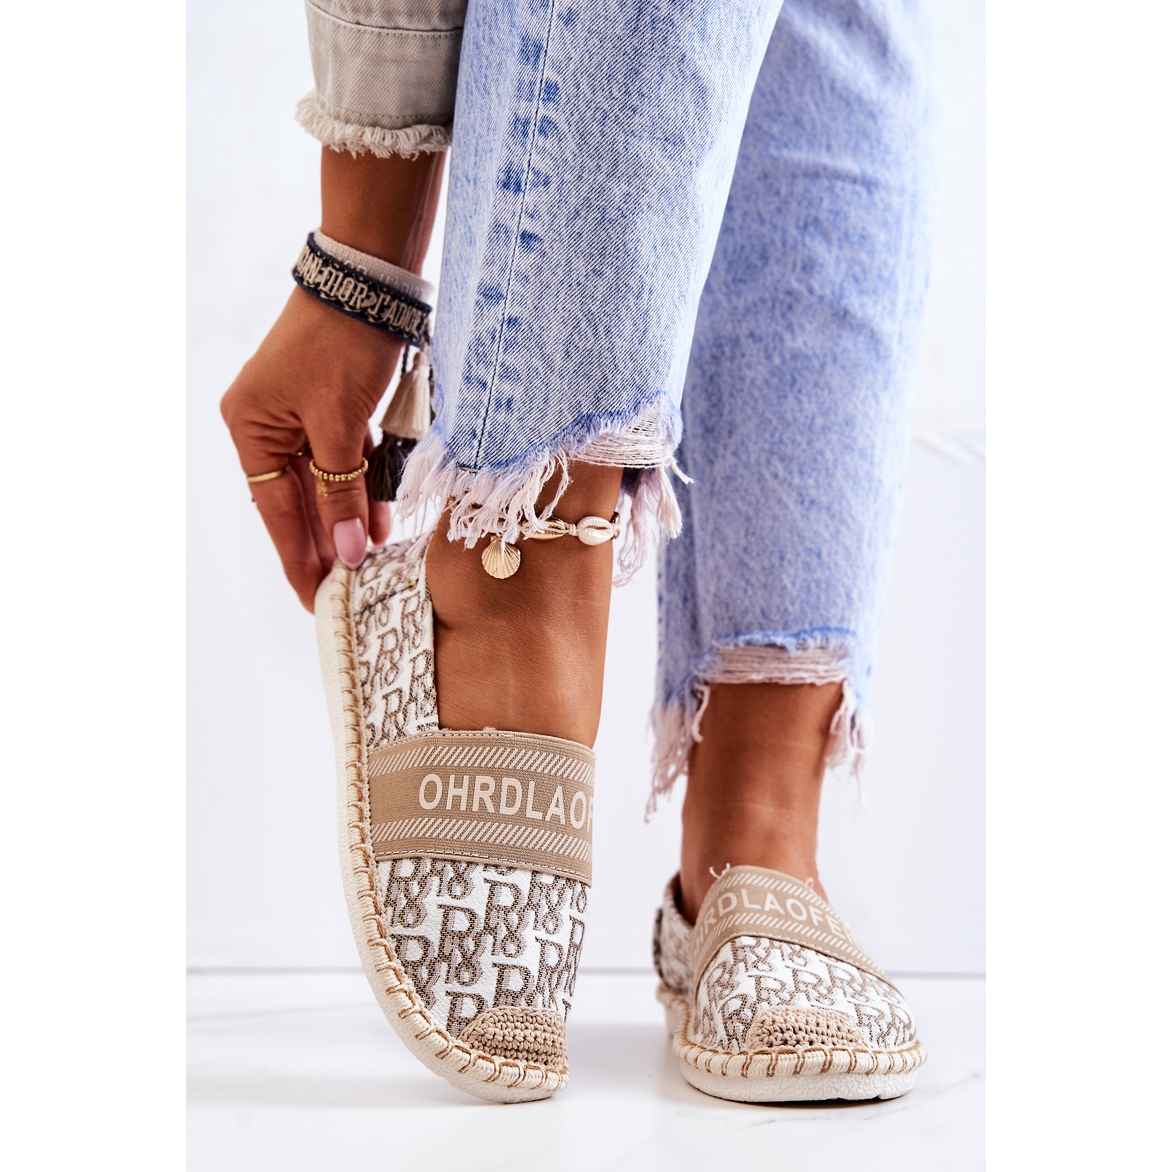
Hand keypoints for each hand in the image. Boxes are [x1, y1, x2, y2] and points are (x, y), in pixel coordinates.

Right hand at [221, 286, 400, 609]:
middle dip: (325, 541)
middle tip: (346, 590)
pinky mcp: (334, 406)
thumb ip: (342, 494)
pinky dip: (364, 485)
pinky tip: (382, 517)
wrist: (372, 281)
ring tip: (369, 560)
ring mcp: (301, 414)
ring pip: (326, 482)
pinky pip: (345, 459)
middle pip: (299, 500)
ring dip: (350, 517)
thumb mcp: (339, 429)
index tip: (314, 598)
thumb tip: (347, 553)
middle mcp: (269, 424)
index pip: (276, 511)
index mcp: (251, 428)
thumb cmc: (344, 347)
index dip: (298, 556)